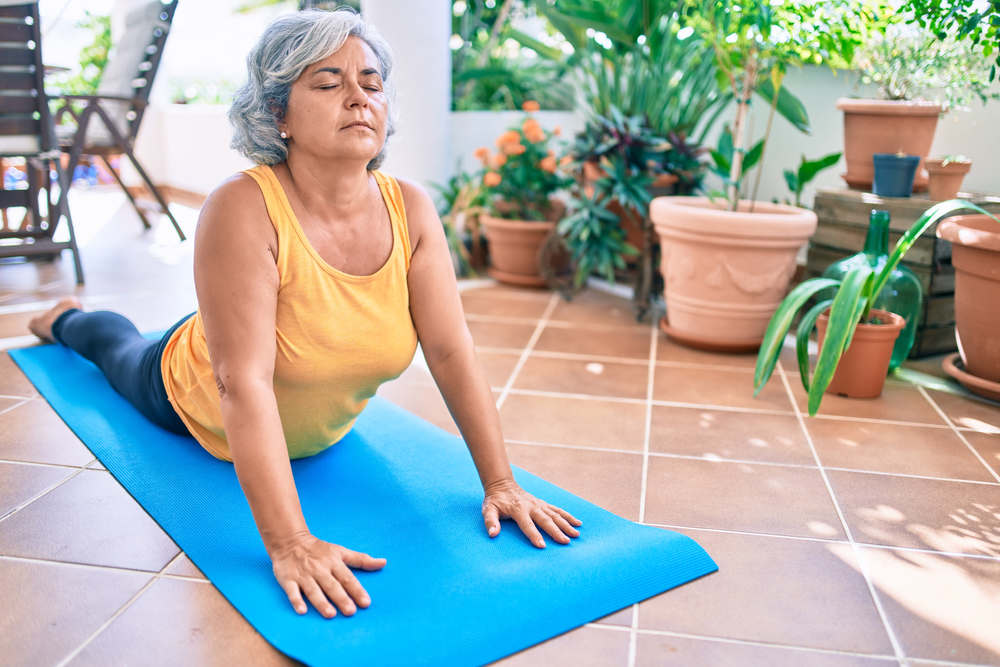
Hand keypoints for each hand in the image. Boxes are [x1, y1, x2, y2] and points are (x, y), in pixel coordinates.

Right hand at [269, 532, 385, 617]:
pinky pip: (292, 591)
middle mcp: (320, 569)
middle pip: (332, 586)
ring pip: (313, 590)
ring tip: (331, 614)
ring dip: (321, 602)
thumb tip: (383, 562)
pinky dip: (296, 600)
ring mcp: (304, 575)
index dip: (357, 590)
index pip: (348, 578)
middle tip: (351, 611)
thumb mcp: (341, 551)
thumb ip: (361, 560)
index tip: (366, 603)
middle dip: (341, 598)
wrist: (290, 541)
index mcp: (333, 562)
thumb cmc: (319, 549)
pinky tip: (302, 611)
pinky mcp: (288, 579)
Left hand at [482, 479, 581, 547]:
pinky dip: (568, 516)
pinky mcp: (543, 504)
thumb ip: (490, 522)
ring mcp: (539, 504)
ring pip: (555, 515)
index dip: (534, 535)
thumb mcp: (488, 510)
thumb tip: (493, 534)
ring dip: (566, 524)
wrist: (503, 485)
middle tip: (565, 542)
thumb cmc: (495, 501)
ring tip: (576, 535)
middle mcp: (531, 506)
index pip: (527, 525)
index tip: (542, 546)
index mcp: (518, 509)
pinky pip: (557, 510)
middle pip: (546, 520)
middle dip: (556, 531)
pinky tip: (577, 523)